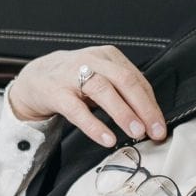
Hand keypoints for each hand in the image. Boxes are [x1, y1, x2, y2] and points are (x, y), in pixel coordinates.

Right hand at [9, 45, 166, 147]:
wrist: (35, 78)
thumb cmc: (74, 80)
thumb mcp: (101, 78)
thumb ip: (123, 92)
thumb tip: (150, 118)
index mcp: (108, 57)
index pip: (137, 80)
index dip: (151, 104)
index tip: (160, 126)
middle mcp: (92, 61)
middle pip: (125, 81)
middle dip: (144, 108)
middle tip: (154, 130)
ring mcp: (72, 75)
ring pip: (103, 91)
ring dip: (123, 113)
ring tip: (136, 132)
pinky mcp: (56, 92)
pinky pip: (77, 110)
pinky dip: (94, 125)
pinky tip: (107, 138)